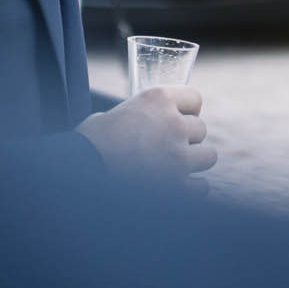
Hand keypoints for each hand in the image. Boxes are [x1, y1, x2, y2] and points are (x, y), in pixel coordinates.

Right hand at [78, 86, 216, 189]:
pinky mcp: (178, 187)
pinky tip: (175, 190)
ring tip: (174, 169)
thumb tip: (137, 125)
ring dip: (193, 163)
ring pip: (208, 156)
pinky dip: (190, 189)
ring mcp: (178, 157)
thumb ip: (135, 116)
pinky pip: (202, 186)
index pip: (195, 97)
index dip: (186, 110)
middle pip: (201, 129)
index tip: (178, 119)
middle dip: (187, 139)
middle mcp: (173, 124)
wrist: (80, 175)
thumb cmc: (88, 144)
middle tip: (167, 148)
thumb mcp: (111, 115)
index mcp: (157, 99)